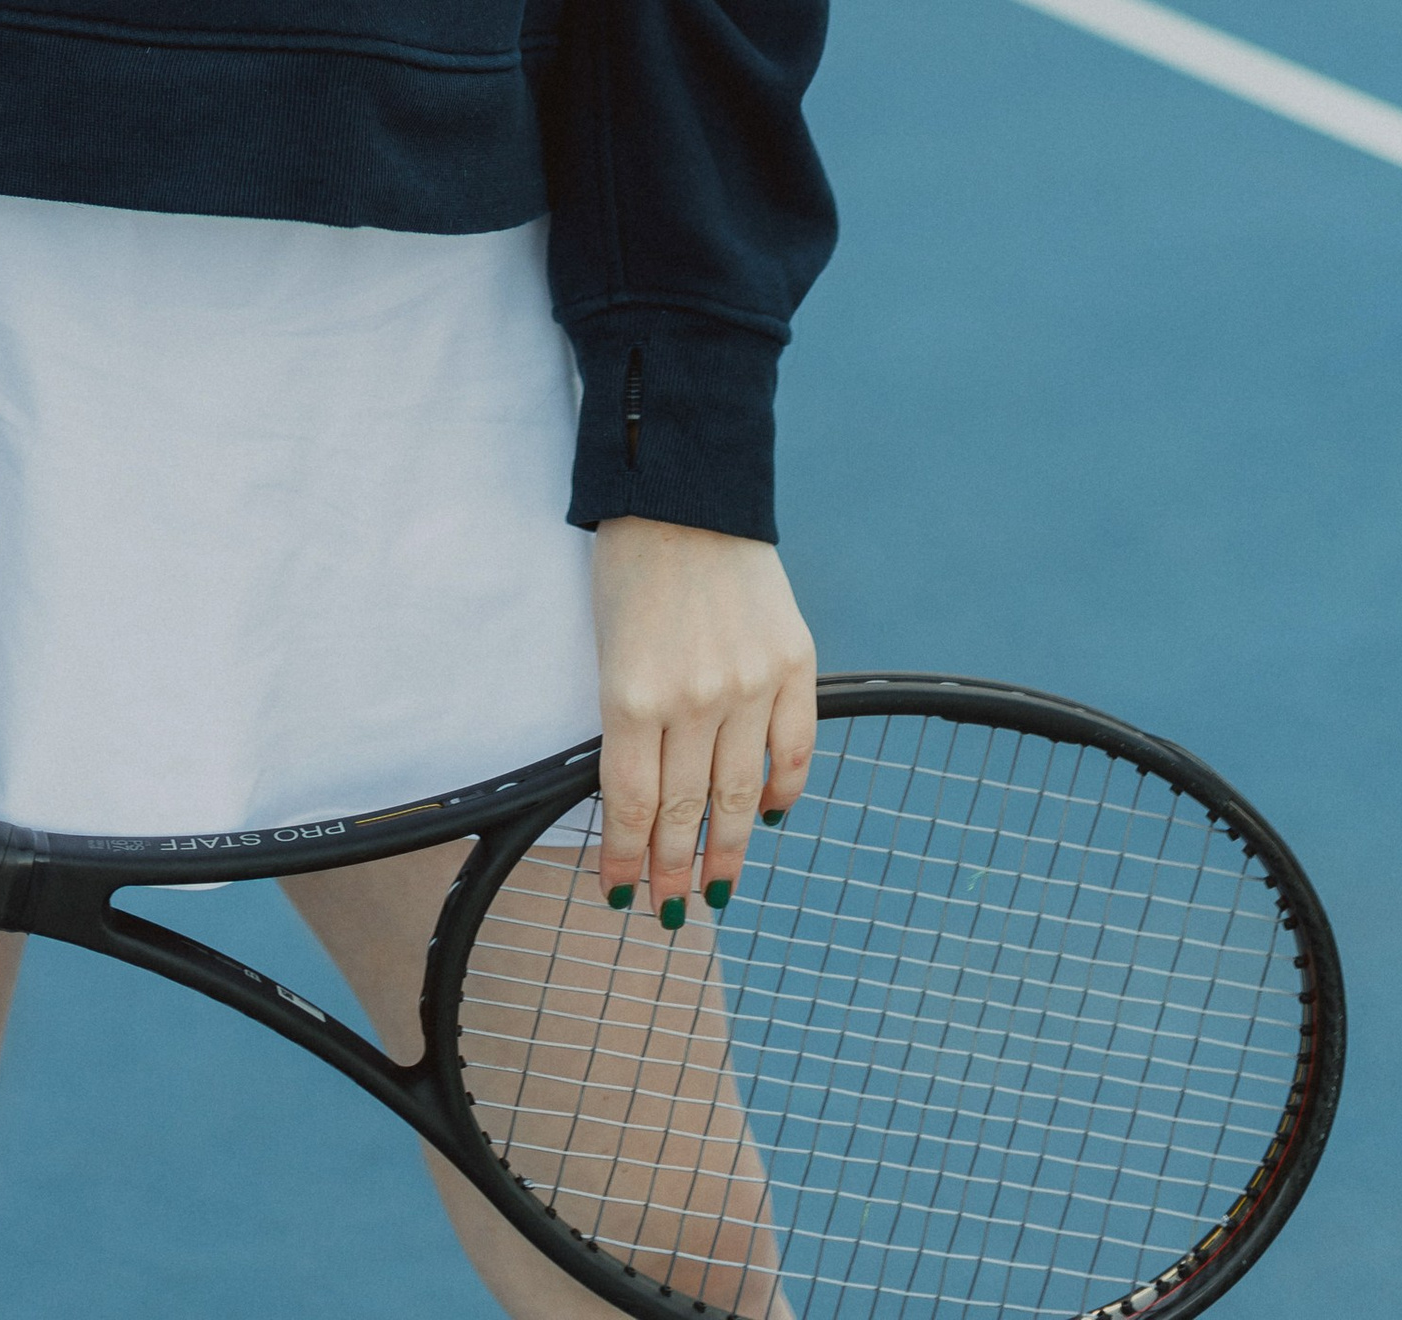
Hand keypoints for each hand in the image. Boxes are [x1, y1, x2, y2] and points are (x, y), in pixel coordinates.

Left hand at [591, 519, 815, 923]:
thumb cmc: (630, 568)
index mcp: (631, 693)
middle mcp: (695, 697)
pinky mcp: (795, 662)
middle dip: (675, 870)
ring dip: (726, 848)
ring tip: (715, 885)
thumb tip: (642, 802)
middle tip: (672, 910)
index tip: (621, 895)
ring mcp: (751, 682)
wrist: (688, 492)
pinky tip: (766, 817)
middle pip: (686, 812)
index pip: (632, 805)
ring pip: (739, 794)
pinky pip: (794, 749)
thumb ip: (627, 722)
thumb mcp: (607, 647)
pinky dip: (781, 790)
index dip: (626, 859)